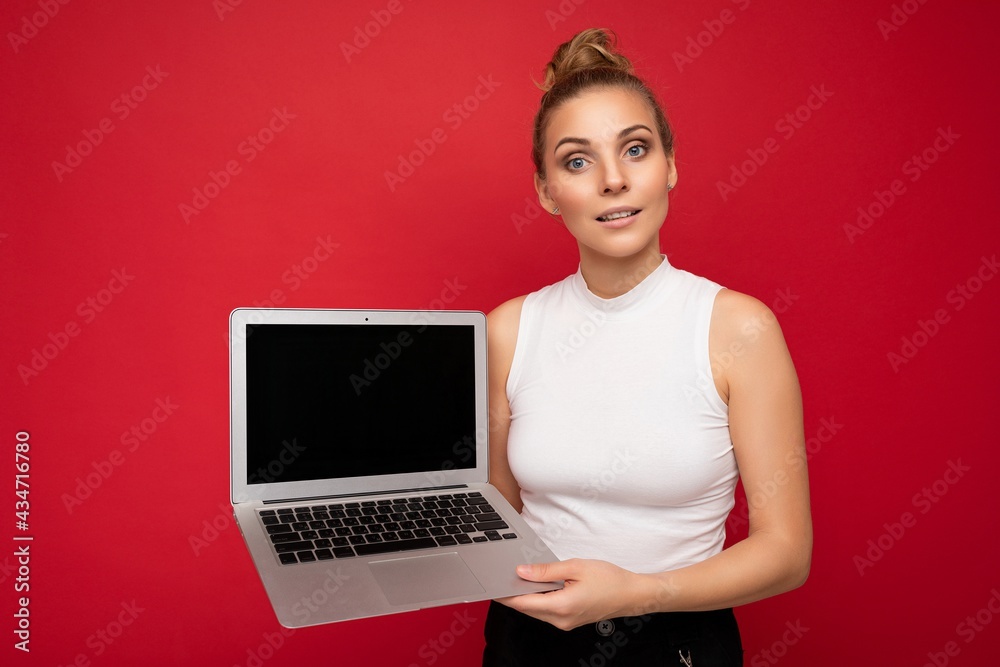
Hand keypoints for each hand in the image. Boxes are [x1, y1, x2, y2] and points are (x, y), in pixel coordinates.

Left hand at [496, 558, 646, 630]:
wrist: (631, 594)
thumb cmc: (609, 579)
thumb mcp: (575, 567)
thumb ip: (546, 571)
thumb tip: (522, 572)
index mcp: (561, 606)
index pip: (523, 603)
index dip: (505, 594)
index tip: (492, 584)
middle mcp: (560, 619)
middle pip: (526, 609)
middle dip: (513, 594)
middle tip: (502, 576)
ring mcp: (564, 623)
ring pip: (535, 611)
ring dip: (525, 597)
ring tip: (518, 577)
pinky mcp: (568, 621)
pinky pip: (545, 611)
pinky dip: (537, 600)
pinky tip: (536, 586)